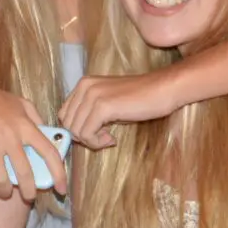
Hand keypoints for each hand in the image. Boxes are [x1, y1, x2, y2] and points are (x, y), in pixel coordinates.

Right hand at [0, 73, 65, 196]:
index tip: (61, 190)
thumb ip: (35, 118)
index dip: (59, 174)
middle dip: (29, 192)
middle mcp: (9, 137)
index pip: (49, 153)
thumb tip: (47, 135)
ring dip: (4, 191)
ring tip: (4, 192)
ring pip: (1, 180)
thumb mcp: (19, 102)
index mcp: (24, 126)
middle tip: (28, 197)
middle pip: (25, 174)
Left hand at [62, 71, 181, 147]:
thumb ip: (90, 113)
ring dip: (92, 141)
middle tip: (104, 137)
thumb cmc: (139, 99)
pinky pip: (87, 134)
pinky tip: (113, 139)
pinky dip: (97, 142)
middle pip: (67, 123)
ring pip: (75, 131)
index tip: (97, 133)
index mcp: (83, 84)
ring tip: (109, 137)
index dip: (78, 129)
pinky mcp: (102, 106)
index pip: (64, 114)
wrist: (162, 90)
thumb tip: (75, 134)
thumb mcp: (108, 104)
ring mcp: (92, 95)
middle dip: (83, 137)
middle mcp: (84, 86)